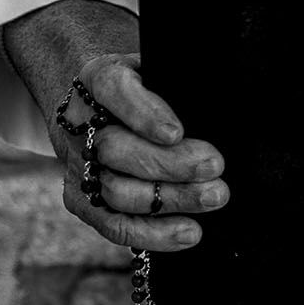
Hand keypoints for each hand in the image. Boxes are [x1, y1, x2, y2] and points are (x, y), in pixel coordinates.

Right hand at [0, 0, 227, 251]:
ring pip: (116, 191)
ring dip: (170, 199)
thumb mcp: (162, 70)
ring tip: (214, 196)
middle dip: (168, 162)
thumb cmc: (150, 89)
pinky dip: (154, 234)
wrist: (104, 110)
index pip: (111, 89)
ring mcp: (78, 166)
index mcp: (98, 78)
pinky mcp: (82, 201)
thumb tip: (226, 103)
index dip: (142, 113)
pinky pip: (114, 226)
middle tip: (215, 165)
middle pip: (114, 147)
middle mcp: (79, 123)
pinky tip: (191, 231)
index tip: (176, 132)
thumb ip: (181, 83)